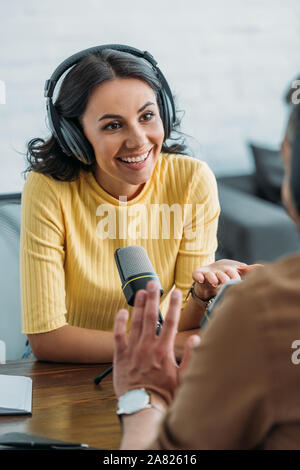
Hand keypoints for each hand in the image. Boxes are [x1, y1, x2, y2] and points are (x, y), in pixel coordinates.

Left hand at [113, 281, 199, 404]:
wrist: (143, 408)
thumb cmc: (164, 395)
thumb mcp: (183, 378)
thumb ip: (190, 357)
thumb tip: (197, 338)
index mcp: (164, 351)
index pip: (171, 322)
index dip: (173, 305)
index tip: (175, 292)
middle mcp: (148, 347)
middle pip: (152, 317)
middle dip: (153, 298)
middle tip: (153, 284)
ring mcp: (133, 350)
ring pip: (136, 323)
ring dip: (139, 306)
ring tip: (141, 292)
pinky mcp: (120, 356)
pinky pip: (118, 336)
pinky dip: (120, 323)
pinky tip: (122, 312)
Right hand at [192, 259, 262, 299]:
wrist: (209, 275)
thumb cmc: (226, 273)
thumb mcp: (237, 272)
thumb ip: (249, 271)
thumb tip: (264, 267)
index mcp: (230, 271)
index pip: (234, 273)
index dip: (235, 276)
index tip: (237, 281)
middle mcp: (219, 271)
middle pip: (223, 274)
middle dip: (224, 277)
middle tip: (226, 281)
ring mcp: (209, 273)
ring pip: (210, 276)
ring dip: (212, 278)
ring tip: (215, 282)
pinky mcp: (199, 274)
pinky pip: (197, 274)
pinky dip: (198, 276)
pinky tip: (200, 279)